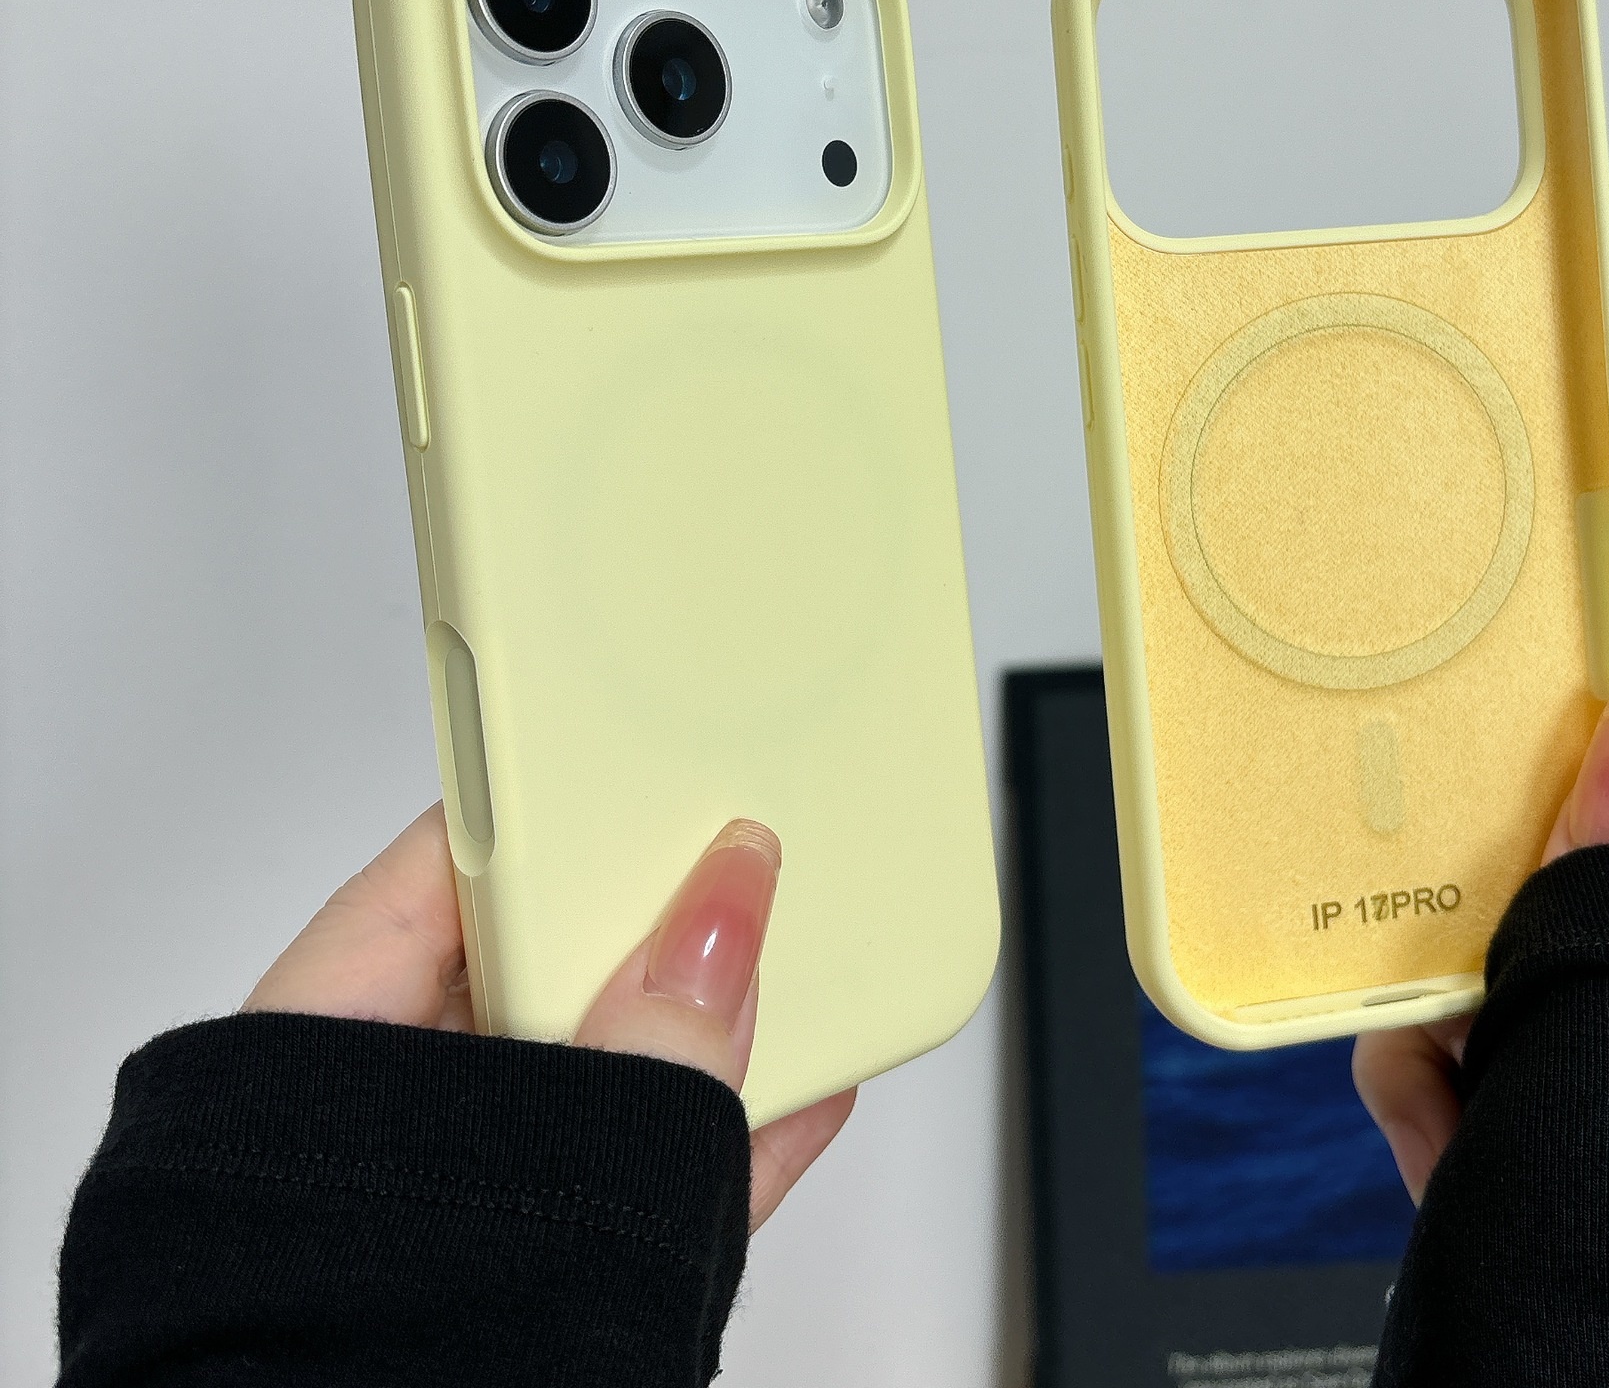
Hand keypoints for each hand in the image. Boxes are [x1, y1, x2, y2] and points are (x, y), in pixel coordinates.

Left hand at [244, 808, 854, 1230]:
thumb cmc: (341, 1366)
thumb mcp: (524, 1154)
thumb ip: (646, 1033)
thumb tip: (729, 910)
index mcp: (325, 1039)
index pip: (454, 859)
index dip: (563, 799)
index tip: (658, 753)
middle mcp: (393, 1105)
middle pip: (549, 951)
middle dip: (659, 908)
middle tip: (750, 849)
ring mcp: (470, 1184)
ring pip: (612, 1057)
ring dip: (712, 1016)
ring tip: (805, 943)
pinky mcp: (543, 1259)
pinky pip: (649, 1159)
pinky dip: (727, 1122)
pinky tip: (812, 1075)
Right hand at [1351, 690, 1608, 1204]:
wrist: (1597, 1362)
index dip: (1573, 778)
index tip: (1491, 771)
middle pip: (1530, 888)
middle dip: (1466, 936)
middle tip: (1449, 959)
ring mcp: (1590, 1058)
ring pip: (1467, 979)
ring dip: (1433, 1034)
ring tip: (1447, 1092)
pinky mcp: (1525, 1113)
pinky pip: (1444, 1062)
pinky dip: (1427, 1102)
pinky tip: (1445, 1146)